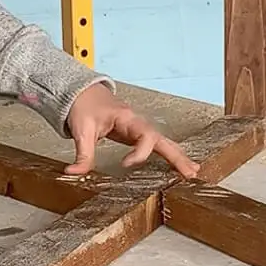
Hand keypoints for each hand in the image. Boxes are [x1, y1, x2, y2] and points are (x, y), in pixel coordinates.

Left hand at [64, 85, 199, 179]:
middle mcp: (137, 123)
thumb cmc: (83, 105)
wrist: (80, 92)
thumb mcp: (81, 130)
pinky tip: (176, 166)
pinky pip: (155, 145)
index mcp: (127, 118)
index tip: (126, 164)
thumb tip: (74, 173)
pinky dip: (167, 154)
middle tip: (189, 172)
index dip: (139, 152)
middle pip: (162, 139)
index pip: (144, 136)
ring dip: (177, 156)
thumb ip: (81, 154)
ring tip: (191, 172)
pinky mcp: (134, 135)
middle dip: (176, 156)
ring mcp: (137, 129)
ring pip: (162, 142)